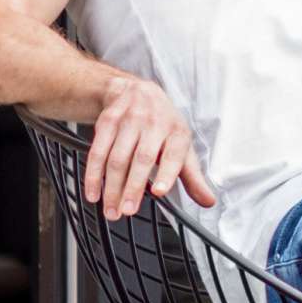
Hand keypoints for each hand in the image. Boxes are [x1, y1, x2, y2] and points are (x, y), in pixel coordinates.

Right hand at [83, 72, 212, 221]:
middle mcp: (154, 123)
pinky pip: (98, 151)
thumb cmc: (163, 125)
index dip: (167, 173)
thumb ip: (193, 177)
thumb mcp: (182, 146)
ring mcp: (129, 120)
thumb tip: (208, 201)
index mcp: (177, 132)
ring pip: (117, 158)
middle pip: (142, 158)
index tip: (159, 191)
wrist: (137, 91)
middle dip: (133, 187)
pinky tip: (93, 192)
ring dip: (111, 187)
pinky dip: (93, 175)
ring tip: (111, 210)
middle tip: (127, 211)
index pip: (174, 154)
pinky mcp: (108, 121)